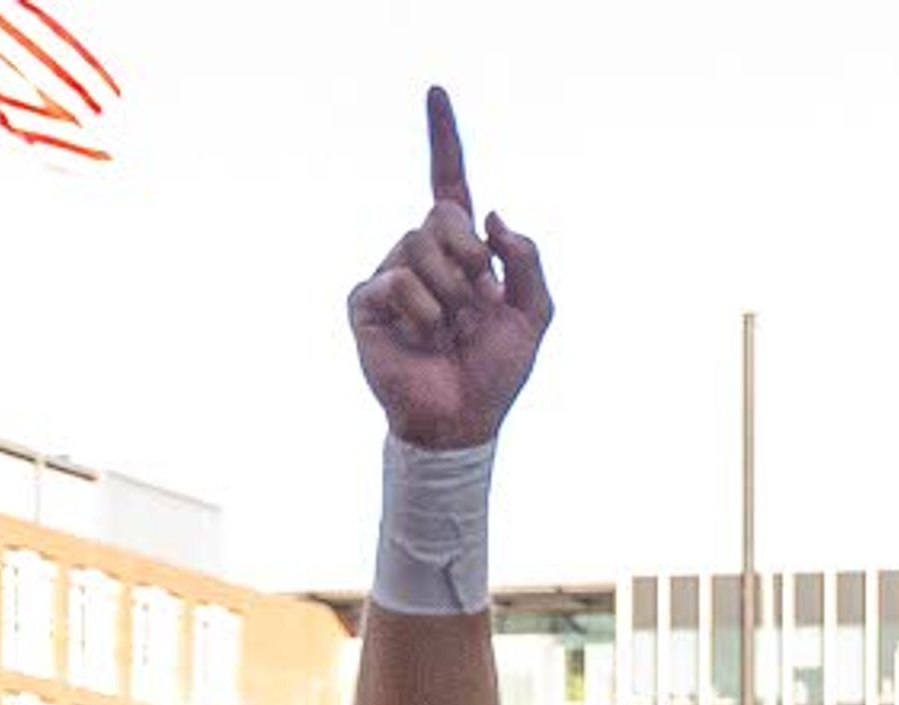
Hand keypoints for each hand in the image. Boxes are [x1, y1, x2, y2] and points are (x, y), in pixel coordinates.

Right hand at [346, 88, 552, 451]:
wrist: (463, 419)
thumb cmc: (497, 371)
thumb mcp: (535, 314)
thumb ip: (527, 261)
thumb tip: (491, 214)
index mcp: (462, 251)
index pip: (451, 183)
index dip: (445, 138)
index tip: (437, 90)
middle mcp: (422, 254)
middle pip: (442, 214)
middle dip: (469, 256)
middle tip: (476, 301)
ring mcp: (389, 274)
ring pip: (419, 244)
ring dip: (449, 292)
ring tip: (449, 329)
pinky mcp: (364, 301)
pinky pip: (396, 280)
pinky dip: (422, 310)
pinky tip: (423, 336)